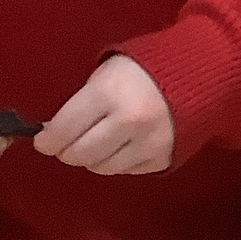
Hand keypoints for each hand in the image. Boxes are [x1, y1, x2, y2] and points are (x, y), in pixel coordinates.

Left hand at [35, 54, 173, 174]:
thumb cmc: (142, 69)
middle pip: (80, 154)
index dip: (47, 140)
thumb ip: (82, 101)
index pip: (64, 130)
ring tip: (98, 142)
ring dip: (93, 158)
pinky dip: (118, 161)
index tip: (43, 141)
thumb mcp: (106, 73)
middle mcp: (128, 122)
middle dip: (67, 151)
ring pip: (101, 168)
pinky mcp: (162, 158)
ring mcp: (148, 143)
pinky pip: (126, 171)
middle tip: (67, 144)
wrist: (197, 75)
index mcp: (108, 93)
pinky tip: (123, 144)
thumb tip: (54, 132)